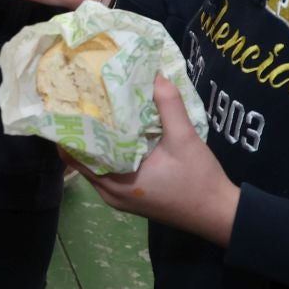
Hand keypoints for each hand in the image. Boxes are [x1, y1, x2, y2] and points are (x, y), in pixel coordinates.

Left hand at [70, 74, 238, 245]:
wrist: (219, 214)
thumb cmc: (199, 179)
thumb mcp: (185, 138)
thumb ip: (169, 105)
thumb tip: (154, 74)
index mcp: (116, 181)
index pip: (75, 153)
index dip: (70, 127)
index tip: (70, 101)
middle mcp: (109, 193)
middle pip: (81, 158)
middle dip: (81, 130)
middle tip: (82, 99)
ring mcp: (118, 198)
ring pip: (94, 165)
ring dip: (95, 142)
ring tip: (96, 110)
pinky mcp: (129, 198)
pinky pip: (107, 172)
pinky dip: (107, 154)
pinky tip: (116, 132)